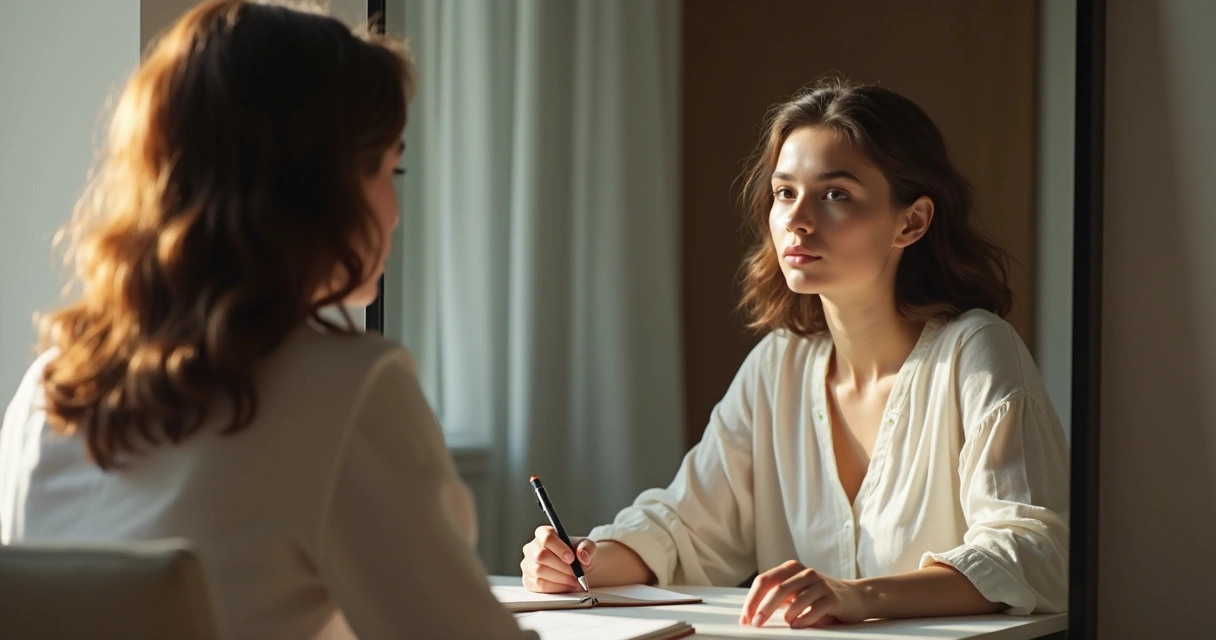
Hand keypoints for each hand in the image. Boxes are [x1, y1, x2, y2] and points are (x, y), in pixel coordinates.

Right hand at [521, 526, 597, 592]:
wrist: (576, 569)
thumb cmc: (577, 554)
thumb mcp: (587, 546)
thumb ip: (587, 548)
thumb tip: (582, 556)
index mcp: (543, 534)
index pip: (546, 538)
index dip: (559, 548)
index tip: (571, 558)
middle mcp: (531, 548)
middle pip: (541, 556)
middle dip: (561, 566)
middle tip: (575, 573)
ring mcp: (527, 565)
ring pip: (539, 571)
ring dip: (560, 578)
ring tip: (574, 580)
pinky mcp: (528, 581)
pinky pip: (539, 585)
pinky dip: (556, 587)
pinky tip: (566, 586)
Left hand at [739, 560, 868, 628]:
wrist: (857, 596)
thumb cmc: (820, 596)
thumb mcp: (797, 592)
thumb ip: (778, 596)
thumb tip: (752, 614)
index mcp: (791, 568)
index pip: (764, 581)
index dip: (752, 600)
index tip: (745, 618)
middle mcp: (805, 572)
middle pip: (777, 589)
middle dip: (763, 608)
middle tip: (755, 624)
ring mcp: (820, 584)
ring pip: (795, 599)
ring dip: (786, 615)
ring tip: (785, 624)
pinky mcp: (833, 597)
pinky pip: (814, 609)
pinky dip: (803, 620)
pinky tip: (798, 626)